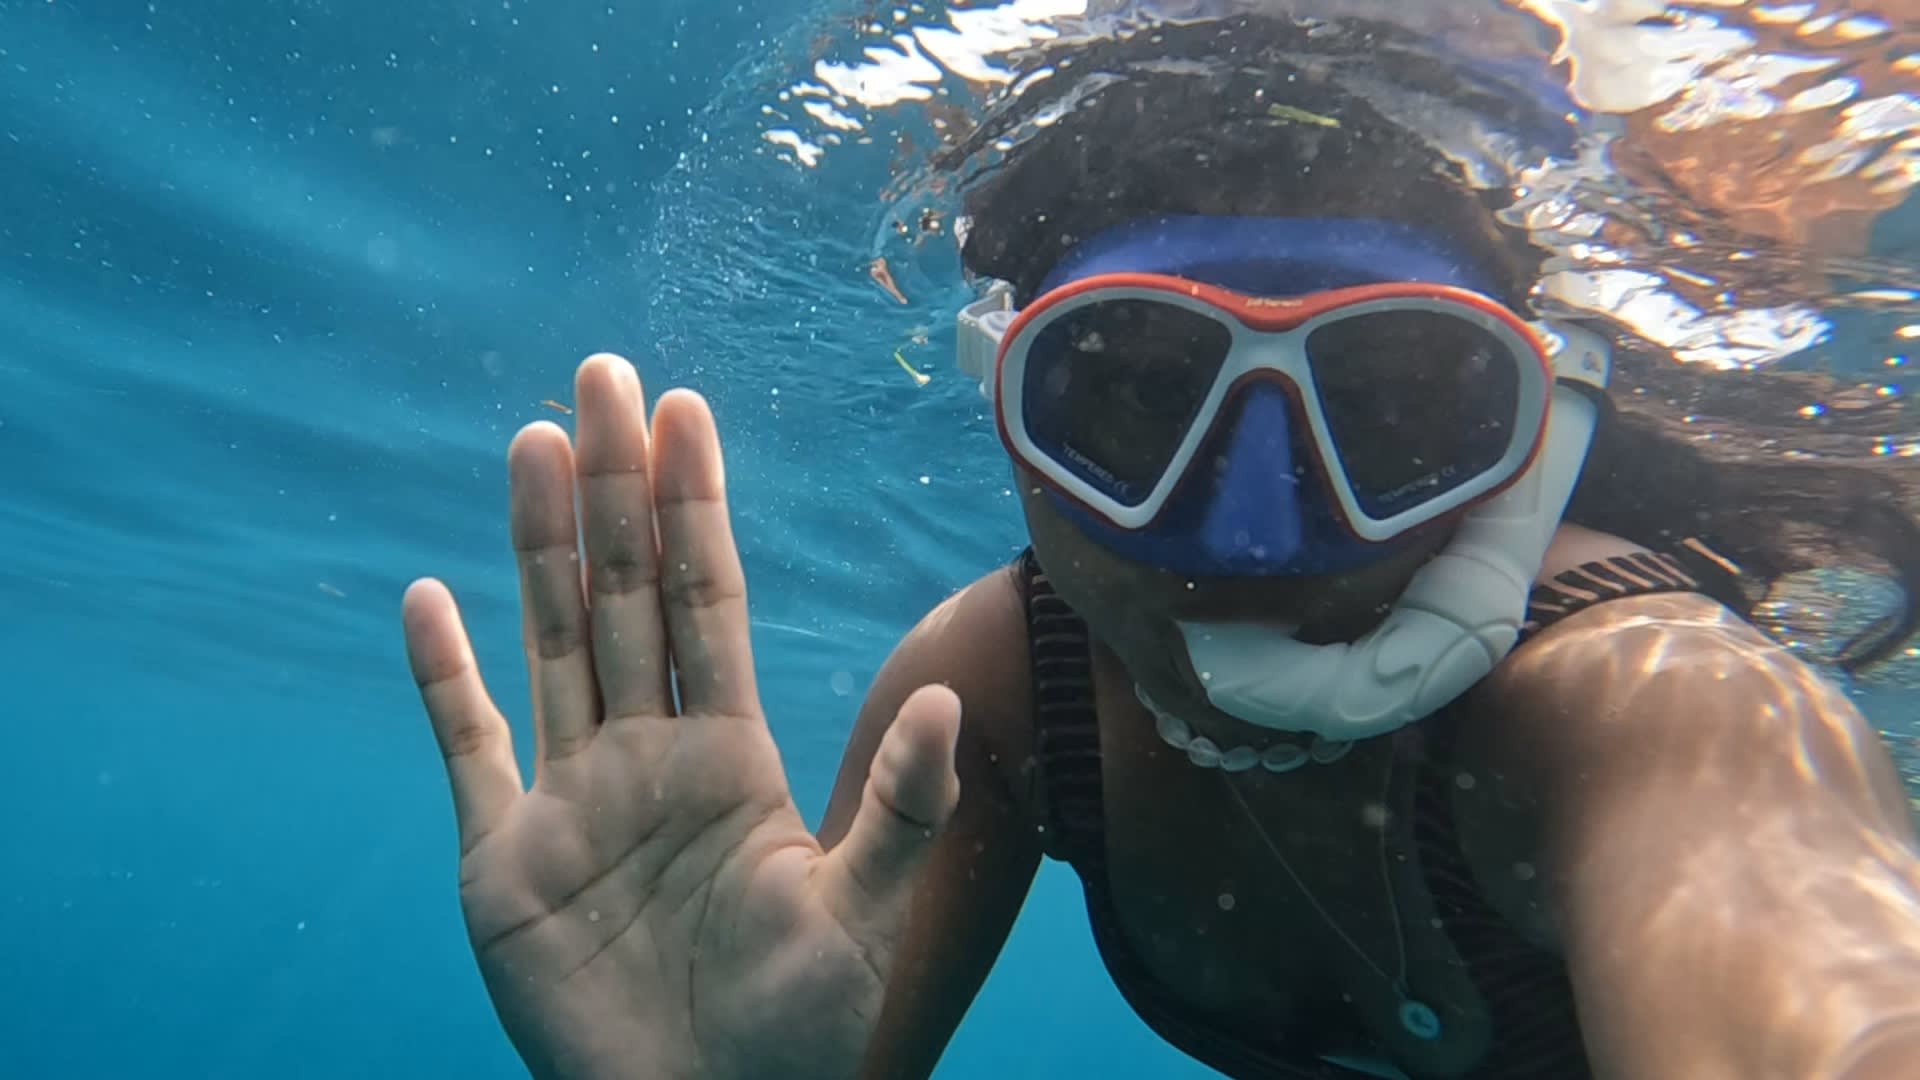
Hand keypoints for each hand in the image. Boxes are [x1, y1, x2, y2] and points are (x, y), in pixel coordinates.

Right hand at [401, 355, 962, 1079]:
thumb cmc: (797, 1033)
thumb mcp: (866, 916)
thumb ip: (904, 808)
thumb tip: (943, 697)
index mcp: (731, 754)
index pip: (709, 599)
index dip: (696, 504)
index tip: (684, 409)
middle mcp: (648, 754)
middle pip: (627, 592)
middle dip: (614, 487)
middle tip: (601, 378)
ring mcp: (572, 798)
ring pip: (551, 641)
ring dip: (537, 545)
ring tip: (531, 440)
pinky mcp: (503, 859)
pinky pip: (470, 749)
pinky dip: (444, 679)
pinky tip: (426, 600)